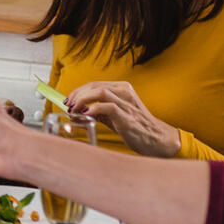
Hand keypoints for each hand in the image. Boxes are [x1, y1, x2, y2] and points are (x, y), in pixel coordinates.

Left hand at [62, 81, 179, 157]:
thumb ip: (98, 110)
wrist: (155, 139)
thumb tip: (76, 111)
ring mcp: (126, 102)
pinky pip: (107, 106)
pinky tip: (84, 115)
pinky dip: (92, 109)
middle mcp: (124, 91)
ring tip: (73, 110)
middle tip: (68, 106)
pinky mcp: (127, 115)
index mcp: (122, 88)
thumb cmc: (135, 126)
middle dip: (76, 95)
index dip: (78, 91)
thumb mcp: (114, 115)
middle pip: (93, 85)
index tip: (68, 100)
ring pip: (99, 91)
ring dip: (81, 100)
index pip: (94, 84)